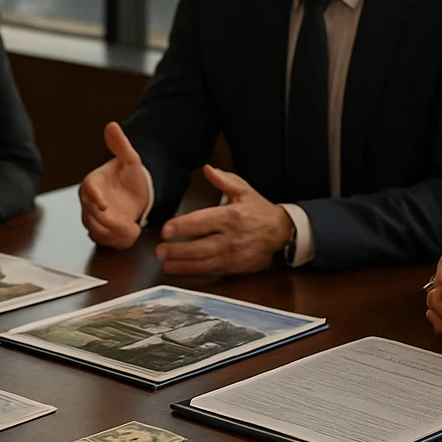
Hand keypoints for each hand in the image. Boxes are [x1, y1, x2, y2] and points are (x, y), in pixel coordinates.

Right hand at [80, 122, 150, 248]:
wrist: (136, 193)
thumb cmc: (131, 175)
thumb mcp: (130, 159)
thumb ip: (121, 145)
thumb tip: (112, 125)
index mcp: (91, 183)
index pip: (88, 190)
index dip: (95, 199)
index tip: (104, 205)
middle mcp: (89, 203)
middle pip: (91, 217)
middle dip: (108, 223)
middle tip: (128, 225)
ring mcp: (94, 219)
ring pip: (97, 231)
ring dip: (114, 234)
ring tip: (132, 230)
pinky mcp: (103, 232)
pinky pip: (106, 241)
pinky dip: (119, 241)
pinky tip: (132, 233)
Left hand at [154, 165, 293, 275]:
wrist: (283, 235)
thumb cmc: (260, 212)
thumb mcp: (245, 191)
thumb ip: (224, 180)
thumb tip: (207, 169)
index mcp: (230, 216)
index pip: (202, 222)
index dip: (183, 227)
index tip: (166, 230)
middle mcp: (230, 238)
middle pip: (199, 246)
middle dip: (177, 250)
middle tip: (159, 250)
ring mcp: (231, 255)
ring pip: (202, 262)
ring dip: (181, 264)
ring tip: (164, 262)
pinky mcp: (233, 268)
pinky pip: (210, 271)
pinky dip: (193, 272)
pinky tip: (179, 270)